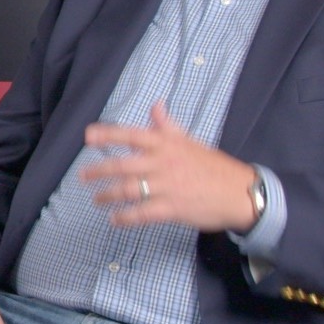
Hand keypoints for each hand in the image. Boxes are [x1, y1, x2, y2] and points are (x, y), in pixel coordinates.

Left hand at [81, 101, 256, 232]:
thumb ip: (167, 125)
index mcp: (167, 144)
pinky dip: (124, 217)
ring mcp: (167, 186)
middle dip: (99, 170)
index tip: (88, 137)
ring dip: (108, 195)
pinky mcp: (172, 208)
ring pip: (128, 190)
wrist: (239, 191)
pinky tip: (114, 219)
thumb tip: (156, 105)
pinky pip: (141, 213)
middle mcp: (163, 163)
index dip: (108, 135)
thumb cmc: (212, 165)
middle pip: (123, 165)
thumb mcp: (189, 140)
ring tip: (97, 200)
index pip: (132, 135)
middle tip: (83, 176)